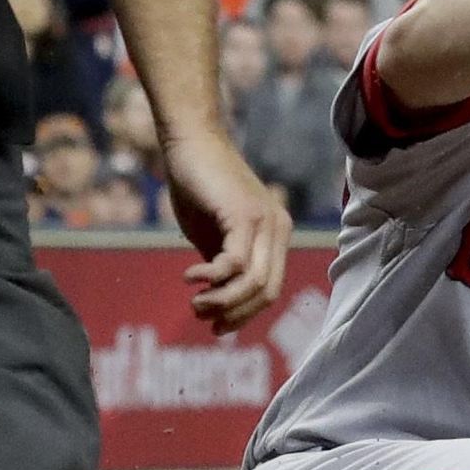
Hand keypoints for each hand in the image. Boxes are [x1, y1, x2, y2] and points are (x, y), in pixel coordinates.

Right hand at [163, 133, 291, 333]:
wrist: (191, 142)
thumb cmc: (199, 186)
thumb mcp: (214, 235)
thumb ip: (223, 264)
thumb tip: (219, 298)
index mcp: (276, 237)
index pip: (270, 289)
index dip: (245, 314)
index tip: (217, 327)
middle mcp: (278, 230)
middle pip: (267, 291)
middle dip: (235, 314)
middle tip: (203, 318)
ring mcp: (265, 222)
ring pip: (254, 282)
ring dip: (222, 302)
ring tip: (195, 303)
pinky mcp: (244, 215)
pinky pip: (236, 262)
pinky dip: (213, 278)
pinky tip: (190, 278)